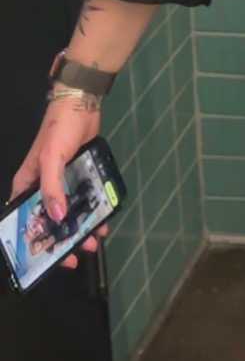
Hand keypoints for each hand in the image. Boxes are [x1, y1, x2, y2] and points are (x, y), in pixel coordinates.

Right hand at [9, 99, 106, 267]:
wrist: (82, 103)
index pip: (24, 217)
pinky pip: (84, 199)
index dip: (32, 239)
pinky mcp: (79, 175)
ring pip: (69, 211)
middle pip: (48, 219)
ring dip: (80, 227)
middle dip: (62, 238)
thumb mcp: (51, 159)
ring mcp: (62, 181)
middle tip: (76, 254)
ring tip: (93, 241)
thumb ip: (52, 188)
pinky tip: (103, 222)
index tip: (46, 257)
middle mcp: (42, 185)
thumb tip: (56, 219)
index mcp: (26, 183)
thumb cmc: (60, 130)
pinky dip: (92, 212)